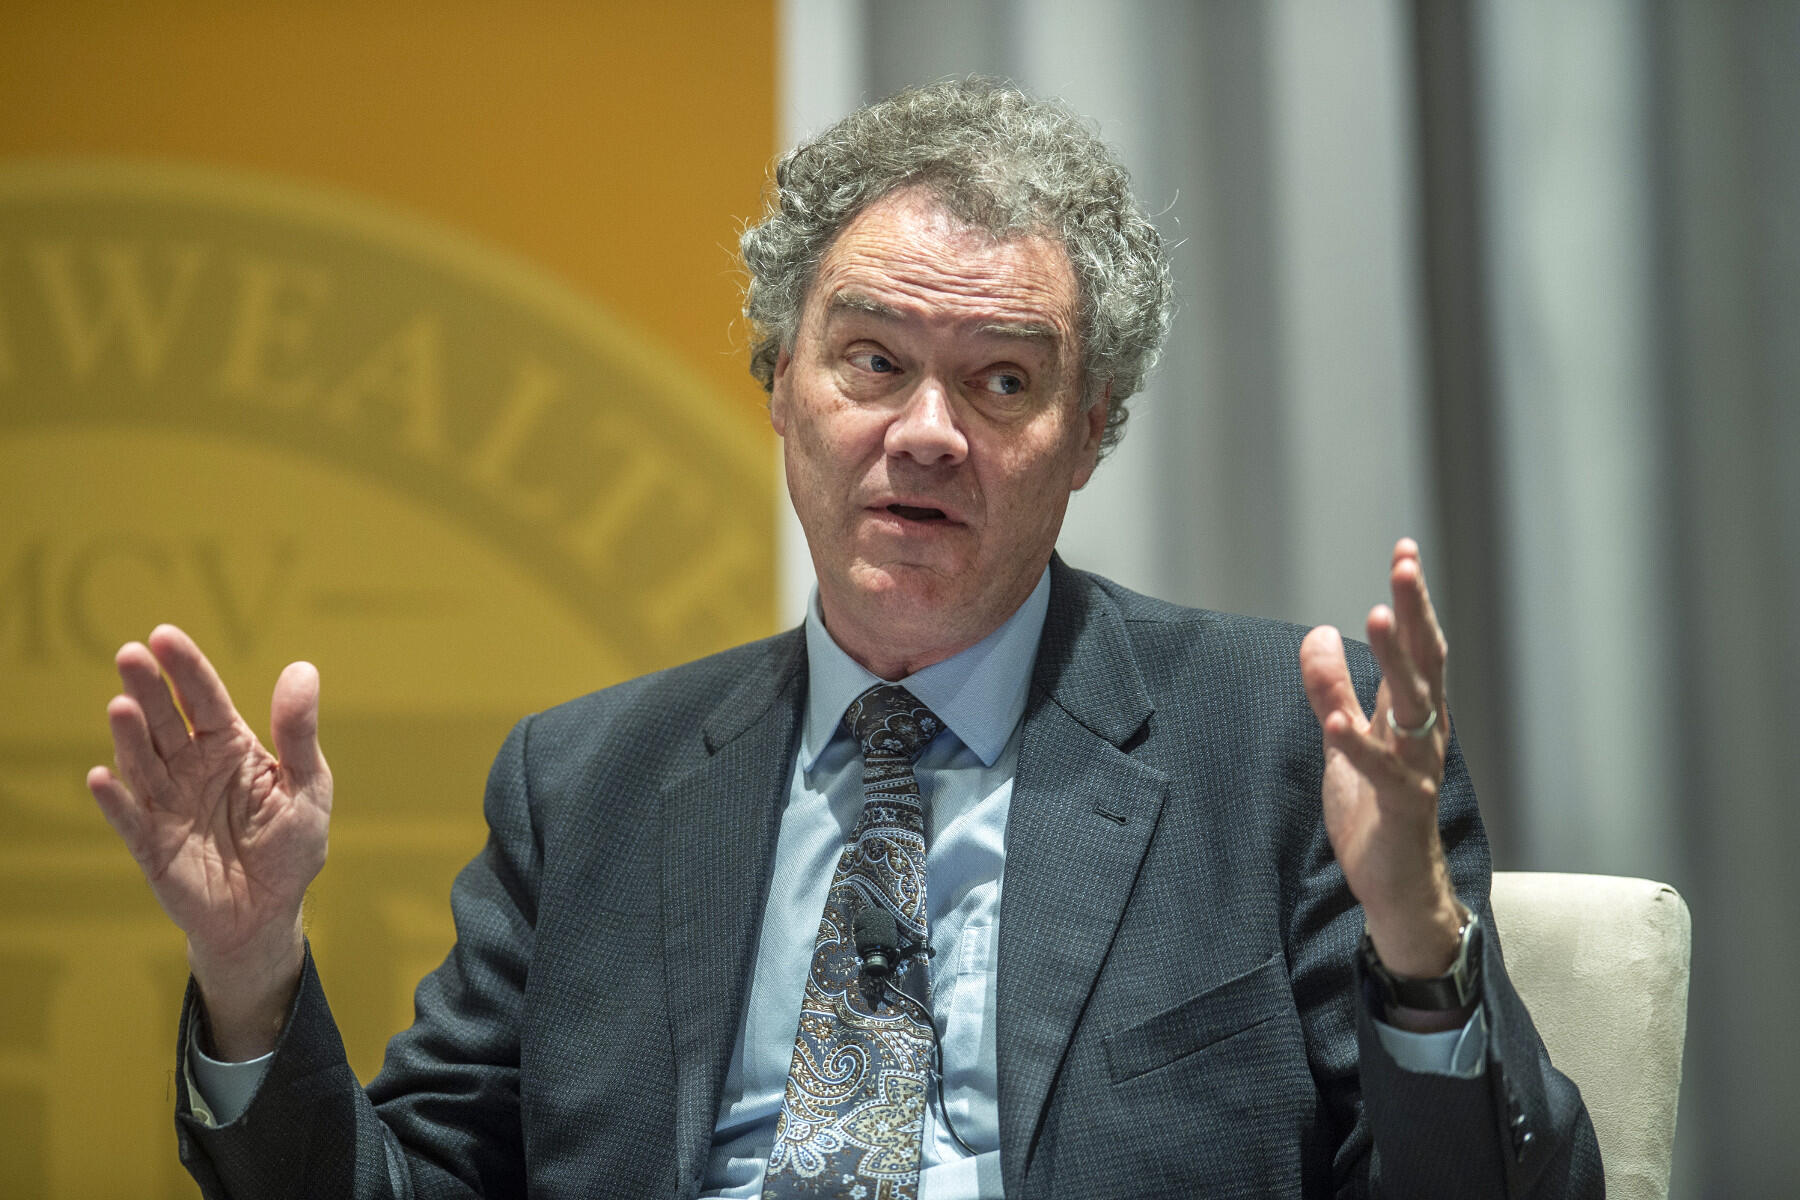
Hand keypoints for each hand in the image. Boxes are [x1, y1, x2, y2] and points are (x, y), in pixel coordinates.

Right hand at [86, 624, 330, 1056]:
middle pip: (166, 720)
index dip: (185, 667)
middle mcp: (191, 767)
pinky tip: (103, 776)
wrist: (267, 913)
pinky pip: (130, 819)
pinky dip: (116, 799)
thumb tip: (302, 669)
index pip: (205, 698)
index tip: (164, 635)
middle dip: (149, 687)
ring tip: (123, 705)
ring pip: (143, 762)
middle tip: (131, 654)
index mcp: (230, 747)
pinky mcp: (151, 844)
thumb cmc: (290, 846)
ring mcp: (167, 803)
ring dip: (131, 735)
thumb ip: (300, 733)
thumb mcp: (309, 786)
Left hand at [1299, 540, 1463, 986]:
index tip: (1406, 550)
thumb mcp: (1343, 740)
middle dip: (1415, 612)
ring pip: (1412, 707)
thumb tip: (1317, 633)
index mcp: (1413, 715)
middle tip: (1404, 566)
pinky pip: (1383, 771)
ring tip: (1377, 617)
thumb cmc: (1374, 811)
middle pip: (1424, 662)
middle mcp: (1425, 734)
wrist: (1396, 887)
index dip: (1413, 600)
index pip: (1418, 645)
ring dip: (1395, 662)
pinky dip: (1359, 745)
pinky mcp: (1401, 807)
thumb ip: (1330, 689)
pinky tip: (1337, 722)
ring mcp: (1418, 769)